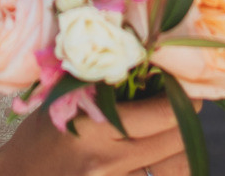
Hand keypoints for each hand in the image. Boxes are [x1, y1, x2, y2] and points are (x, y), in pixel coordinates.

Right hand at [0, 96, 195, 175]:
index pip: (164, 114)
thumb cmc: (39, 137)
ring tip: (169, 133)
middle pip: (177, 142)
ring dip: (179, 149)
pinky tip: (154, 158)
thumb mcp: (63, 101)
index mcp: (94, 130)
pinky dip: (163, 169)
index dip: (184, 97)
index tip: (185, 86)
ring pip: (176, 168)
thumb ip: (102, 84)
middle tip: (182, 104)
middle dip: (184, 120)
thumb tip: (150, 59)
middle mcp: (108, 164)